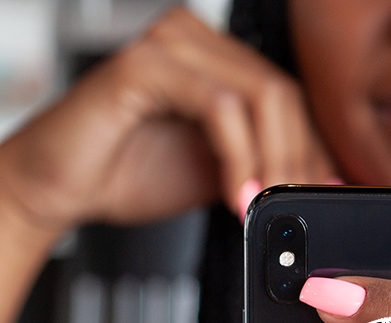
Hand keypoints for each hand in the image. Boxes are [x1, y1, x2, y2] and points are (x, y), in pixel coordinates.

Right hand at [0, 8, 335, 234]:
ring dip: (273, 161)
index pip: (289, 98)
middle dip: (298, 161)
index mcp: (217, 61)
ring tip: (263, 206)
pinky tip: (236, 195)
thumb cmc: (131, 173)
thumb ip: (263, 167)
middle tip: (293, 207)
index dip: (313, 150)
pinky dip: (238, 157)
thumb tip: (315, 183)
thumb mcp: (220, 174)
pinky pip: (219, 106)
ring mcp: (170, 46)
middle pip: (283, 94)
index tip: (321, 195)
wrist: (64, 186)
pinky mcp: (145, 65)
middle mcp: (197, 42)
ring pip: (260, 96)